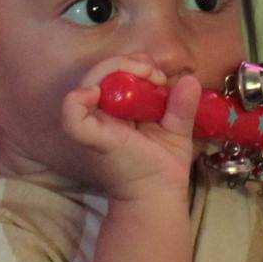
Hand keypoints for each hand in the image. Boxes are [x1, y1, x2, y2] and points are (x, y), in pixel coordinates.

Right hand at [61, 57, 200, 201]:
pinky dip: (79, 98)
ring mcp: (95, 123)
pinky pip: (72, 114)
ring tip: (146, 80)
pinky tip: (98, 93)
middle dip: (127, 63)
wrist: (158, 198)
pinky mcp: (90, 137)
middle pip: (101, 71)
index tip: (160, 77)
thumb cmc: (163, 168)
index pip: (118, 72)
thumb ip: (183, 107)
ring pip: (88, 82)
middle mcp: (104, 112)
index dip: (136, 63)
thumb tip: (190, 79)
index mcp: (121, 108)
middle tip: (155, 77)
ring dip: (115, 70)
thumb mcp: (178, 131)